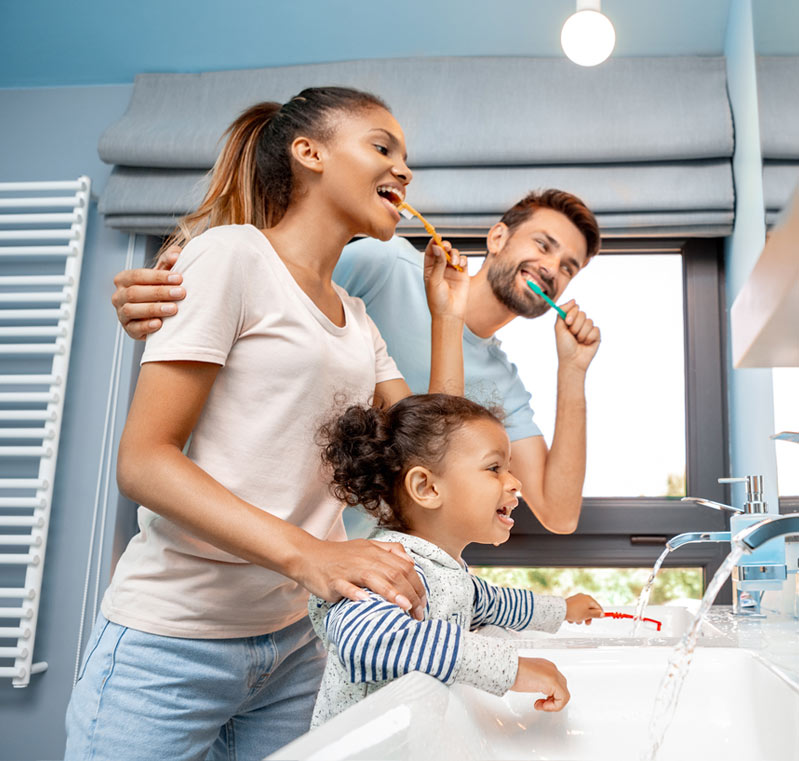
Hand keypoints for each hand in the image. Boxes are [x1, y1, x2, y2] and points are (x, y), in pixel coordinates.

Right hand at [111, 244, 184, 339]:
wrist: (161, 313)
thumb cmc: (161, 289)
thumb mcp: (164, 273)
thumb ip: (169, 260)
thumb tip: (176, 254)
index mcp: (124, 279)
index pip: (138, 275)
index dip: (158, 276)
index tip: (179, 278)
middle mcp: (119, 296)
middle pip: (135, 292)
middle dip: (160, 292)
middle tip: (181, 293)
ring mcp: (122, 314)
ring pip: (132, 310)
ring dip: (154, 309)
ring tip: (174, 309)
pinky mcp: (129, 329)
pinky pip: (134, 328)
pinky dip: (147, 326)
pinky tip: (160, 324)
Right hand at [296, 538, 427, 620]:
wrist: (308, 556)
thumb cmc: (339, 556)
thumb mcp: (366, 547)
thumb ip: (389, 551)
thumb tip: (410, 561)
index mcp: (375, 551)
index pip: (404, 566)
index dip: (417, 584)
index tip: (423, 602)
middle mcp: (365, 558)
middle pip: (394, 573)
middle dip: (410, 593)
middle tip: (418, 613)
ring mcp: (349, 569)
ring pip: (374, 578)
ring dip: (392, 593)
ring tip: (404, 607)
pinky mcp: (334, 580)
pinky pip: (346, 586)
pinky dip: (356, 594)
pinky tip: (366, 602)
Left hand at [423, 238, 469, 320]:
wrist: (450, 313)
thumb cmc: (438, 300)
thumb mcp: (435, 280)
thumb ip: (438, 263)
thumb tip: (437, 247)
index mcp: (430, 269)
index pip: (430, 251)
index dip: (433, 242)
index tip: (436, 236)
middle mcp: (441, 268)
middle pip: (443, 250)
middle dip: (445, 246)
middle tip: (446, 247)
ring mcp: (452, 271)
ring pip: (454, 254)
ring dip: (455, 254)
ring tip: (455, 263)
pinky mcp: (462, 274)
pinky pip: (464, 261)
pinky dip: (463, 260)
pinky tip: (460, 266)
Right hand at [511, 657, 569, 711]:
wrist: (506, 667)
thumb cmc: (511, 672)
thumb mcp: (528, 677)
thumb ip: (536, 681)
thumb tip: (537, 689)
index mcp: (545, 666)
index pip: (557, 683)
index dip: (550, 696)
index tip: (539, 700)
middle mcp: (551, 668)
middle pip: (562, 688)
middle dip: (553, 700)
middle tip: (541, 704)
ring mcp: (553, 674)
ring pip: (564, 694)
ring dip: (553, 704)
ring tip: (541, 706)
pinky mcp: (553, 681)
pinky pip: (563, 698)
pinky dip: (554, 706)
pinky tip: (542, 706)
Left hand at [554, 300, 600, 372]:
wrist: (572, 361)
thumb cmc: (564, 347)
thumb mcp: (559, 328)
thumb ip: (561, 313)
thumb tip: (574, 300)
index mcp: (570, 320)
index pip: (574, 308)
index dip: (572, 313)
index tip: (568, 322)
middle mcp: (580, 323)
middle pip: (582, 314)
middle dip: (576, 326)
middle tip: (572, 335)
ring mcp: (589, 329)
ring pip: (589, 322)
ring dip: (581, 334)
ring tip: (578, 341)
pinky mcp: (596, 336)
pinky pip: (595, 330)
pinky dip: (589, 338)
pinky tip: (586, 344)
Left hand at [565, 593, 603, 623]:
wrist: (561, 610)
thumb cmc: (575, 611)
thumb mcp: (588, 615)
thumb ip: (596, 614)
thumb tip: (602, 614)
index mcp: (588, 599)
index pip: (597, 606)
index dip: (599, 613)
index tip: (599, 618)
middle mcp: (583, 598)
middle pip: (590, 609)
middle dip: (588, 618)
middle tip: (586, 623)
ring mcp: (576, 600)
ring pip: (582, 612)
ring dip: (581, 618)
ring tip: (576, 620)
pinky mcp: (571, 603)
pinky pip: (576, 611)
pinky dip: (575, 616)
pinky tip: (571, 618)